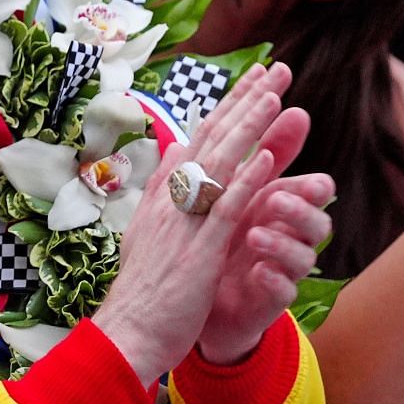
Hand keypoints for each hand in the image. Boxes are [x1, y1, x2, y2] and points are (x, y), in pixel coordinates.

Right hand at [93, 63, 299, 381]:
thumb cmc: (143, 291)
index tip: (254, 79)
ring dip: (249, 128)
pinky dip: (246, 182)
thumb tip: (174, 152)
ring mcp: (184, 223)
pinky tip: (266, 159)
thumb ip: (162, 191)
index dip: (229, 107)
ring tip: (274, 95)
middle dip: (246, 101)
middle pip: (213, 139)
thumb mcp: (147, 232)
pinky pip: (225, 210)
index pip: (200, 138)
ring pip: (220, 164)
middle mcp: (172, 200)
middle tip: (275, 68)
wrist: (127, 335)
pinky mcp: (199, 252)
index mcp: (164, 195)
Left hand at [193, 150, 334, 364]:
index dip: (315, 176)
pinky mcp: (270, 300)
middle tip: (275, 198)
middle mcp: (289, 235)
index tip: (298, 134)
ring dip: (281, 244)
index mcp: (281, 206)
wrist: (204, 298)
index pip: (312, 187)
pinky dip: (273, 280)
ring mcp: (282, 269)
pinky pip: (282, 292)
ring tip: (255, 235)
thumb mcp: (237, 192)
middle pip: (317, 220)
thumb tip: (291, 110)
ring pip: (303, 256)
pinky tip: (258, 270)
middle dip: (301, 207)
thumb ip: (261, 154)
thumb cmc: (227, 236)